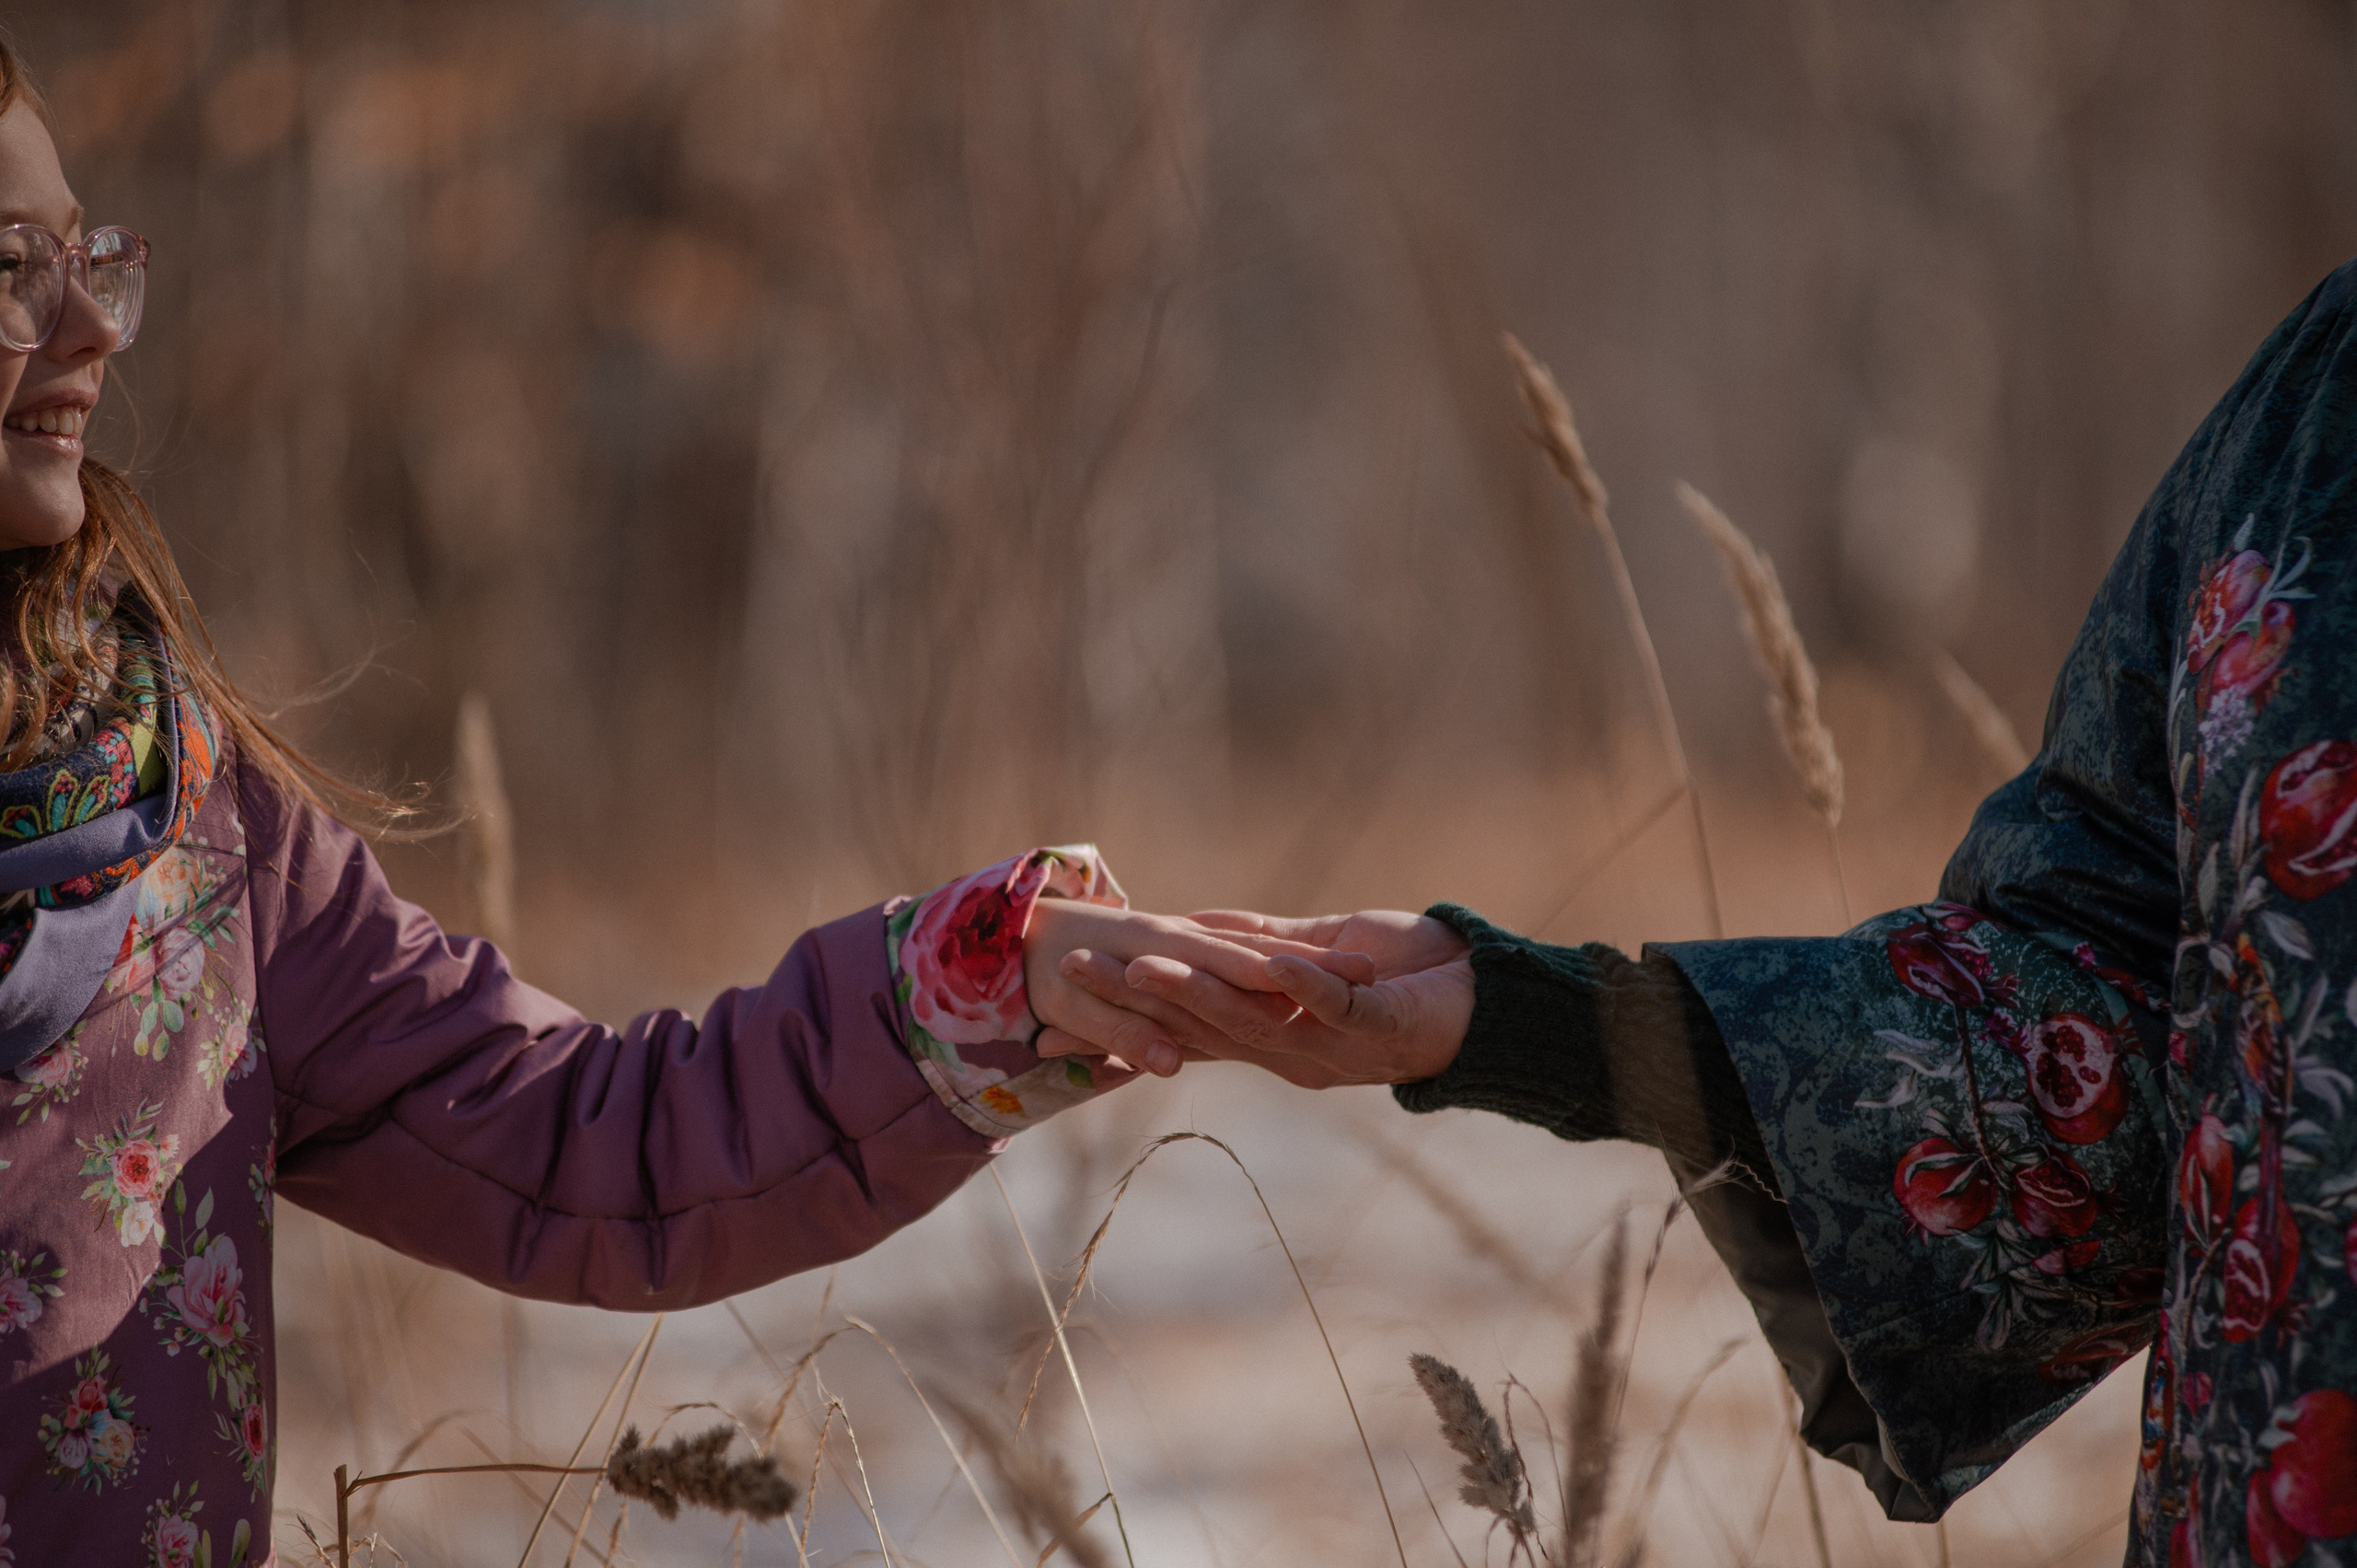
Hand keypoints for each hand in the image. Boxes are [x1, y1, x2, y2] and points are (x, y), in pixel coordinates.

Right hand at [1043, 909, 1475, 1087]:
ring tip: (1150, 965)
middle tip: (1072, 971)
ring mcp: (1332, 1045)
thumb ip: (1251, 955)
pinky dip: (1304, 986)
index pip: (1175, 1033)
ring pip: (1252, 1021)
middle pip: (1195, 1025)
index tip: (1047, 1017)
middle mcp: (1288, 1054)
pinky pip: (1334, 1008)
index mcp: (1266, 1041)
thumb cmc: (1402, 977)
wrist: (1486, 1007)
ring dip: (1199, 992)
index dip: (1114, 1024)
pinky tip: (1277, 964)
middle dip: (1132, 999)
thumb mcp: (1310, 957)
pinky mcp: (1378, 1025)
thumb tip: (1185, 945)